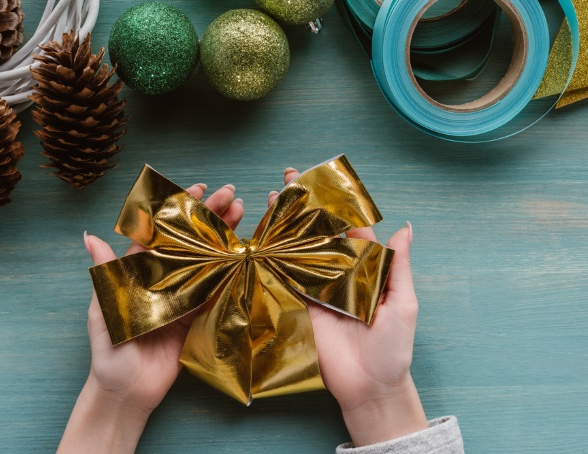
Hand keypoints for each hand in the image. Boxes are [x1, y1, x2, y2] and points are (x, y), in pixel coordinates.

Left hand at [59, 183, 243, 453]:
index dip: (178, 208)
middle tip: (230, 195)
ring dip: (224, 236)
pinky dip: (232, 271)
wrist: (128, 394)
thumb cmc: (109, 353)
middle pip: (189, 240)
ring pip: (207, 259)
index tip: (197, 188)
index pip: (160, 231)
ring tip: (242, 213)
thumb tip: (89, 236)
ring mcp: (182, 297)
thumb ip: (104, 274)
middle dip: (210, 216)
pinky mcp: (197, 317)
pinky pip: (217, 289)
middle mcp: (162, 280)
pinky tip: (246, 252)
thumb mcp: (102, 311)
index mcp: (138, 272)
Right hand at [269, 168, 427, 446]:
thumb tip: (407, 226)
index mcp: (364, 269)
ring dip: (284, 224)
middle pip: (317, 232)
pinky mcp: (298, 306)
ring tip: (270, 197)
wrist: (369, 387)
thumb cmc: (393, 347)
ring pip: (297, 249)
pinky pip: (283, 278)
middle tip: (289, 176)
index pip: (348, 227)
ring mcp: (315, 289)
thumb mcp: (403, 303)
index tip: (323, 179)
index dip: (336, 203)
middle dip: (303, 205)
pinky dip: (270, 258)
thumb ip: (398, 265)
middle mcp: (337, 274)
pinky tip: (259, 237)